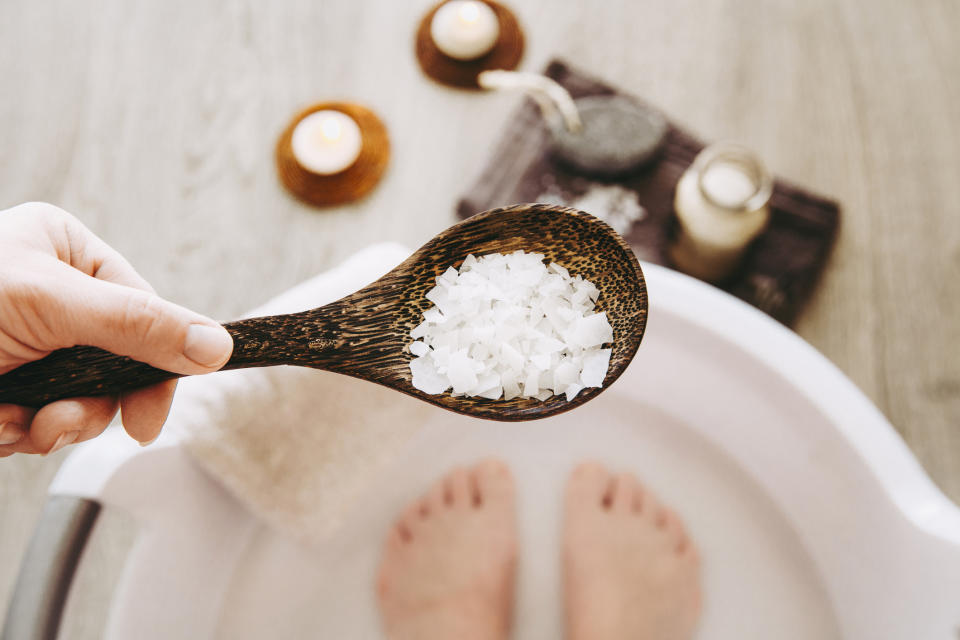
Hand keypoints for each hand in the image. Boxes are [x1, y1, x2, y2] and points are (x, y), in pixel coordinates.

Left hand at [0, 203, 232, 455]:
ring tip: (16, 421)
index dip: (154, 363)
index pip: (143, 308)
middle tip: (63, 421)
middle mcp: (51, 295)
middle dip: (90, 401)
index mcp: (64, 251)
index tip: (149, 416)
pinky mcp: (6, 385)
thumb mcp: (48, 303)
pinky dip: (19, 434)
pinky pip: (41, 420)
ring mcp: (29, 343)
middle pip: (117, 360)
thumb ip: (137, 325)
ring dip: (54, 424)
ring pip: (82, 398)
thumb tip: (217, 344)